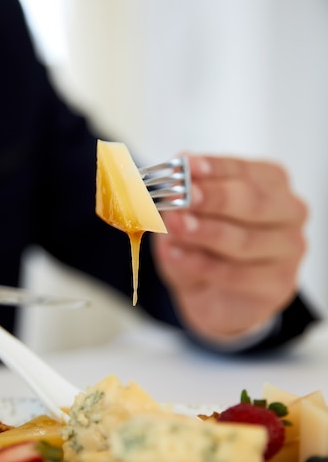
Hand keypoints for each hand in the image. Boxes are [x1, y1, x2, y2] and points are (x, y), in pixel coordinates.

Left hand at [152, 153, 307, 343]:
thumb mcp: (185, 218)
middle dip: (213, 198)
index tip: (184, 165)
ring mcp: (289, 248)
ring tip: (175, 226)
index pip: (241, 170)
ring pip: (244, 240)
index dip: (212, 168)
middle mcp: (288, 211)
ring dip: (205, 232)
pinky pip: (237, 274)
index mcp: (270, 182)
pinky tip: (174, 256)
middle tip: (180, 197)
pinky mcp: (279, 283)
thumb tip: (171, 182)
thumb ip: (181, 201)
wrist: (214, 296)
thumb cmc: (205, 247)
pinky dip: (201, 265)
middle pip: (251, 202)